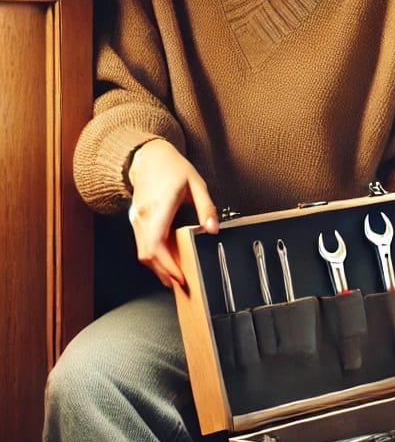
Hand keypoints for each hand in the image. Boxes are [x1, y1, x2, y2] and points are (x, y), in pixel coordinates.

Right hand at [127, 138, 218, 287]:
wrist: (148, 157)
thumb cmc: (173, 168)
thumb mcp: (197, 184)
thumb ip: (206, 207)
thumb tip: (212, 229)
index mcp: (160, 205)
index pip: (157, 240)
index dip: (167, 262)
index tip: (180, 275)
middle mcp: (144, 214)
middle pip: (148, 252)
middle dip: (164, 272)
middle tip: (181, 283)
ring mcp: (136, 219)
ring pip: (142, 252)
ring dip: (158, 268)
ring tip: (175, 278)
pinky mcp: (135, 221)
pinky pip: (142, 245)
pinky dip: (154, 258)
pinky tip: (166, 263)